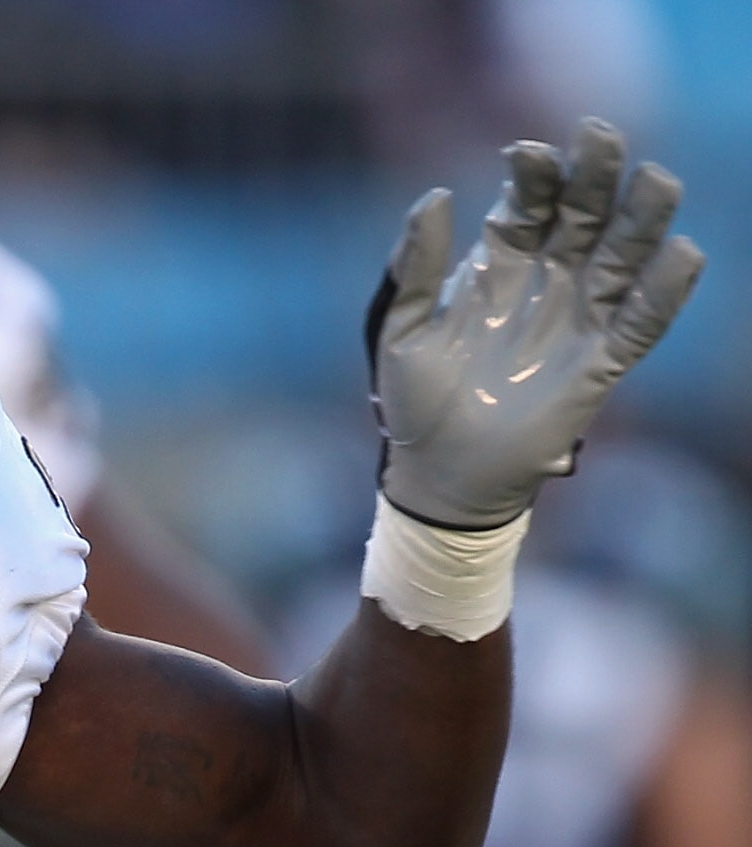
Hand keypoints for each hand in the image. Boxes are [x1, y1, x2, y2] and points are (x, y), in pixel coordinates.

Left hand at [370, 118, 701, 529]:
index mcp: (498, 264)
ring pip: (622, 257)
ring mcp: (578, 318)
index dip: (533, 175)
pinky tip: (680, 255)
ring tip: (656, 181)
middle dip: (595, 175)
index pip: (528, 203)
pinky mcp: (600, 363)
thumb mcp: (402, 329)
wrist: (436, 473)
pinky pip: (641, 322)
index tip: (526, 152)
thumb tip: (435, 196)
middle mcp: (547, 280)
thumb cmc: (414, 399)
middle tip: (602, 137)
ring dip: (642, 219)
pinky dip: (663, 292)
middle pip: (584, 215)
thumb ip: (414, 266)